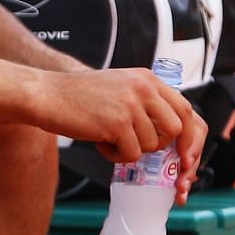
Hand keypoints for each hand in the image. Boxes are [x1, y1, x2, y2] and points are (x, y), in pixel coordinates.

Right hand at [33, 67, 207, 203]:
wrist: (47, 94)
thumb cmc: (79, 96)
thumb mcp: (119, 86)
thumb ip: (144, 100)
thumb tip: (169, 130)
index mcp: (147, 79)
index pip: (184, 108)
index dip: (187, 134)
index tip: (183, 153)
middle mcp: (143, 88)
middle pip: (176, 128)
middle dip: (162, 146)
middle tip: (139, 147)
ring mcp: (131, 105)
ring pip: (152, 144)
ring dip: (131, 149)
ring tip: (109, 139)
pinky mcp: (117, 123)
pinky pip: (131, 154)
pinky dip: (116, 156)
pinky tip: (100, 143)